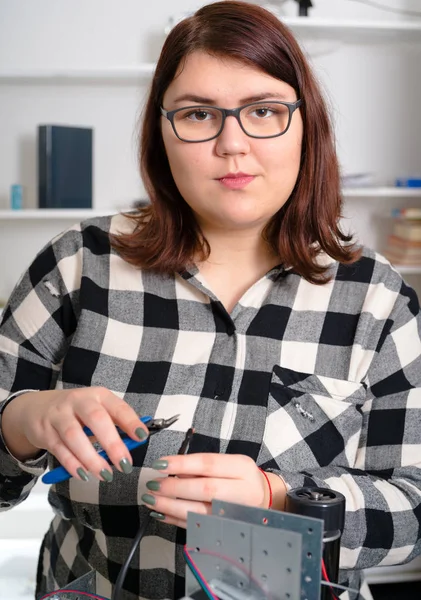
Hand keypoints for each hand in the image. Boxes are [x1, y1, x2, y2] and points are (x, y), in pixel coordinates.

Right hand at [1, 387, 148, 481]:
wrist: (36, 408)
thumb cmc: (76, 412)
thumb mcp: (97, 410)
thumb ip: (115, 424)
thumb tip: (135, 442)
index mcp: (98, 395)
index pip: (117, 407)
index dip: (130, 421)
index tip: (142, 437)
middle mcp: (78, 401)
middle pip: (96, 419)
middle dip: (112, 443)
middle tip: (124, 464)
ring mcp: (59, 415)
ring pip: (74, 436)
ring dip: (91, 458)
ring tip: (105, 475)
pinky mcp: (45, 432)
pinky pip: (59, 449)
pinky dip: (72, 464)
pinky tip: (84, 475)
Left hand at [141, 453, 277, 527]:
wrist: (265, 498)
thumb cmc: (239, 478)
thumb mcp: (227, 464)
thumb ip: (202, 467)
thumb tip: (171, 471)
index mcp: (241, 467)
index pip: (208, 463)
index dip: (182, 464)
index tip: (159, 464)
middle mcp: (243, 490)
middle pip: (205, 489)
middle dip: (174, 488)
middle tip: (152, 485)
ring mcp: (236, 514)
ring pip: (200, 512)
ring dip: (171, 507)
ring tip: (151, 500)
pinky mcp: (227, 530)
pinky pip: (198, 526)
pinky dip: (176, 520)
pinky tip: (161, 514)